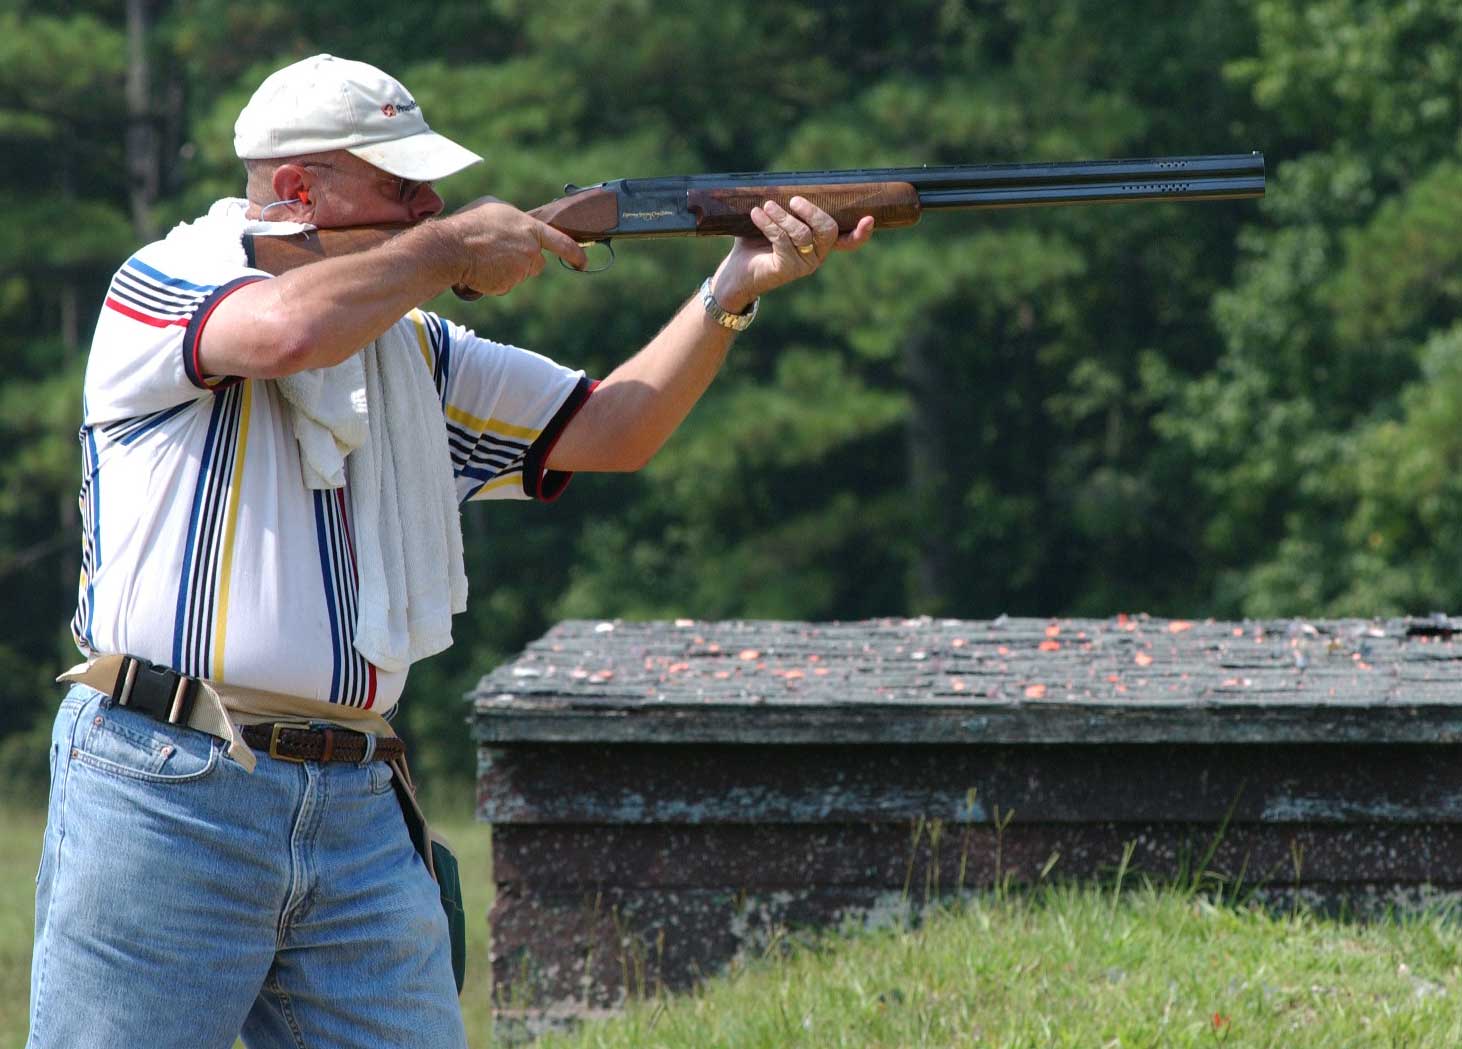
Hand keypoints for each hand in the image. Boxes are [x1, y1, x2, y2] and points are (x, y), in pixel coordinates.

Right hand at [436, 197, 588, 295]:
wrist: (451, 248)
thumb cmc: (468, 224)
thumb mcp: (494, 209)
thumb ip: (514, 219)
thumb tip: (519, 224)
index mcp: (530, 227)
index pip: (561, 242)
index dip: (574, 253)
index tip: (583, 262)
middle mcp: (530, 248)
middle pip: (536, 262)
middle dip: (523, 262)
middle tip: (499, 255)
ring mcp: (521, 268)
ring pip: (519, 274)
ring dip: (507, 270)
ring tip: (484, 258)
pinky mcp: (509, 283)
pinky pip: (506, 285)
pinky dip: (495, 280)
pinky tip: (481, 270)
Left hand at [710, 196, 874, 311]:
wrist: (737, 273)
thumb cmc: (756, 243)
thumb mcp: (774, 221)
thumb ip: (787, 207)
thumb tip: (788, 183)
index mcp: (819, 244)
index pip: (848, 241)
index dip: (861, 233)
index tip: (869, 219)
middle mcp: (817, 256)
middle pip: (828, 230)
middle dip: (812, 211)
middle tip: (793, 201)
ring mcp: (803, 265)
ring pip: (801, 233)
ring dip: (782, 216)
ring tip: (766, 206)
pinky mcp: (787, 269)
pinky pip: (782, 239)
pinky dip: (768, 223)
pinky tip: (756, 214)